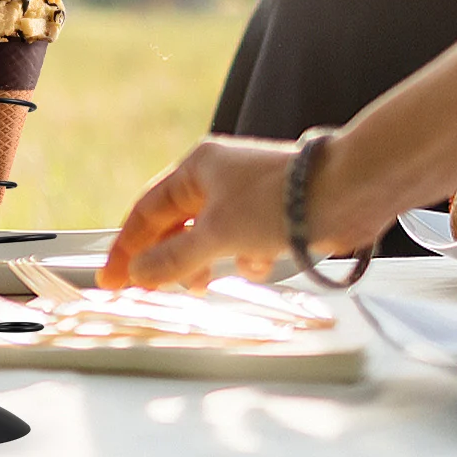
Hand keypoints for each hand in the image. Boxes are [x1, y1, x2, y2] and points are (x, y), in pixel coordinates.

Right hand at [99, 136, 298, 289]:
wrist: (347, 192)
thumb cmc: (278, 201)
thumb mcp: (218, 234)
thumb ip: (175, 257)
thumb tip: (138, 274)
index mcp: (196, 167)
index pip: (147, 210)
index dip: (127, 246)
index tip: (110, 278)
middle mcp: (217, 177)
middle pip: (175, 223)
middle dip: (164, 256)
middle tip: (147, 289)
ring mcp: (245, 195)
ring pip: (208, 234)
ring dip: (201, 261)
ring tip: (198, 286)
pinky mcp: (272, 214)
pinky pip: (241, 240)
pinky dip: (240, 257)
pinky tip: (251, 267)